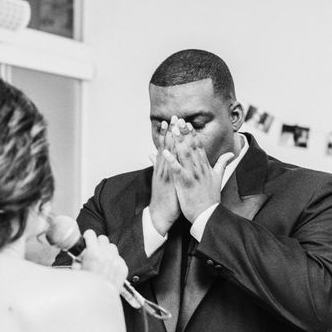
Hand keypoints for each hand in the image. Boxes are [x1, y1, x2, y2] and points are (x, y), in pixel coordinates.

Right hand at [78, 230, 127, 291]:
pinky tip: (108, 269)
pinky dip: (114, 261)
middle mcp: (107, 255)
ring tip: (102, 261)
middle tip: (93, 252)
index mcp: (93, 254)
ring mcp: (117, 261)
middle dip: (97, 244)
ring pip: (112, 246)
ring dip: (107, 251)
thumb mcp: (76, 270)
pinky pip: (119, 257)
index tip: (86, 241)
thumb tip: (80, 252)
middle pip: (103, 238)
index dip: (87, 237)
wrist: (99, 302)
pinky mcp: (123, 267)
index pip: (91, 234)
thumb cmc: (86, 289)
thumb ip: (78, 258)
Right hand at [148, 119, 180, 234]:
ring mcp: (163, 175)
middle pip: (165, 147)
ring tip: (171, 126)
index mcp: (163, 168)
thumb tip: (159, 159)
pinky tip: (170, 149)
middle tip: (172, 116)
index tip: (171, 121)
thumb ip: (162, 169)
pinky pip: (168, 167)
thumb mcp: (163, 182)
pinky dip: (168, 158)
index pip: (166, 147)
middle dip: (169, 131)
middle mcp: (162, 169)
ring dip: (168, 139)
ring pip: (165, 153)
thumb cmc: (165, 199)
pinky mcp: (166, 182)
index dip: (168, 134)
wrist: (159, 215)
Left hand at [163, 118, 233, 222]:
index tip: (187, 124)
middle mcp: (200, 168)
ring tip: (172, 129)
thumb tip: (231, 153)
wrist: (208, 215)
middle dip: (184, 133)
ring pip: (184, 154)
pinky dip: (171, 160)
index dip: (192, 134)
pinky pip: (177, 169)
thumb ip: (223, 164)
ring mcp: (193, 175)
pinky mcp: (185, 183)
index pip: (199, 147)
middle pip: (191, 146)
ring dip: (178, 141)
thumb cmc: (211, 198)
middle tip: (178, 119)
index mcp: (206, 167)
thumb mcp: (219, 178)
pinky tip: (165, 152)